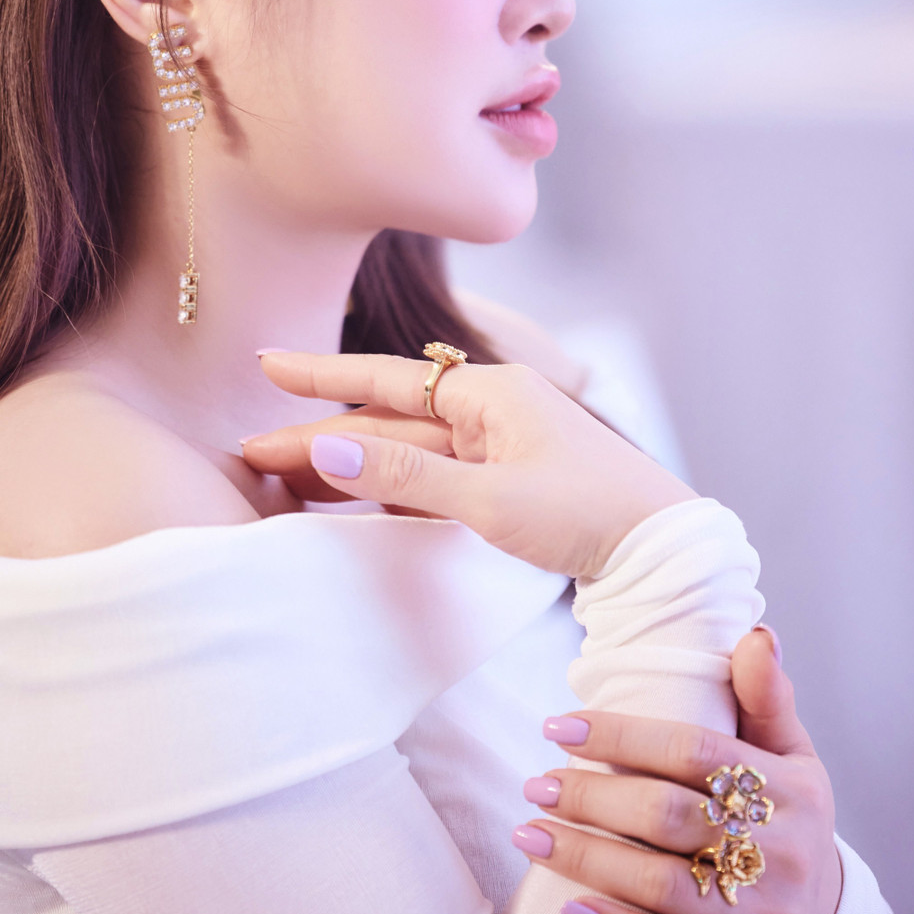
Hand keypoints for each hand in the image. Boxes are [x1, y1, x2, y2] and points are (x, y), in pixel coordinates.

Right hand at [242, 350, 693, 579]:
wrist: (662, 549)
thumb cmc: (589, 514)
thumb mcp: (490, 499)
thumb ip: (404, 477)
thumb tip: (324, 448)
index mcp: (490, 393)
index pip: (386, 380)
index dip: (321, 376)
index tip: (265, 365)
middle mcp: (490, 409)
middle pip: (387, 420)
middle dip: (319, 432)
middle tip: (251, 448)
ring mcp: (497, 446)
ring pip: (405, 452)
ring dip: (346, 463)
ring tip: (281, 475)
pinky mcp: (504, 482)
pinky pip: (429, 478)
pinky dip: (385, 488)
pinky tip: (346, 498)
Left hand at [512, 628, 843, 913]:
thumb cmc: (786, 820)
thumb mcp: (790, 755)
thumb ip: (766, 696)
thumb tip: (754, 635)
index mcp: (789, 790)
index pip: (693, 751)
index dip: (622, 737)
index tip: (559, 727)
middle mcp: (782, 853)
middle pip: (667, 816)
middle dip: (591, 798)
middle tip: (535, 784)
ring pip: (660, 885)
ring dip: (585, 859)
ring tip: (529, 833)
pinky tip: (570, 907)